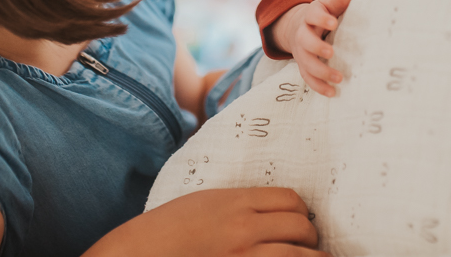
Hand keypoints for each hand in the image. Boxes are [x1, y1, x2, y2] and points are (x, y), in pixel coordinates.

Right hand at [89, 188, 329, 256]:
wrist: (141, 254)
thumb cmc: (170, 229)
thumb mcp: (206, 202)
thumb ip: (241, 203)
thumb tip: (275, 210)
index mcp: (236, 202)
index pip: (290, 200)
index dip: (301, 211)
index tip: (300, 219)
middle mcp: (244, 229)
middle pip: (300, 227)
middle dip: (309, 236)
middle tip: (307, 243)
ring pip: (299, 256)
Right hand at [271, 0, 351, 96]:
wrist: (297, 27)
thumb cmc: (320, 16)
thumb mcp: (326, 6)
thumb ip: (338, 2)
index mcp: (309, 17)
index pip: (312, 15)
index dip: (321, 19)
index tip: (333, 23)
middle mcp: (302, 34)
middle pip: (304, 41)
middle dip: (317, 47)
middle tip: (331, 53)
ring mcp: (300, 52)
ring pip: (306, 63)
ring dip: (321, 72)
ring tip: (339, 78)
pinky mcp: (303, 66)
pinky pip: (308, 78)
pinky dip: (319, 86)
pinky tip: (332, 93)